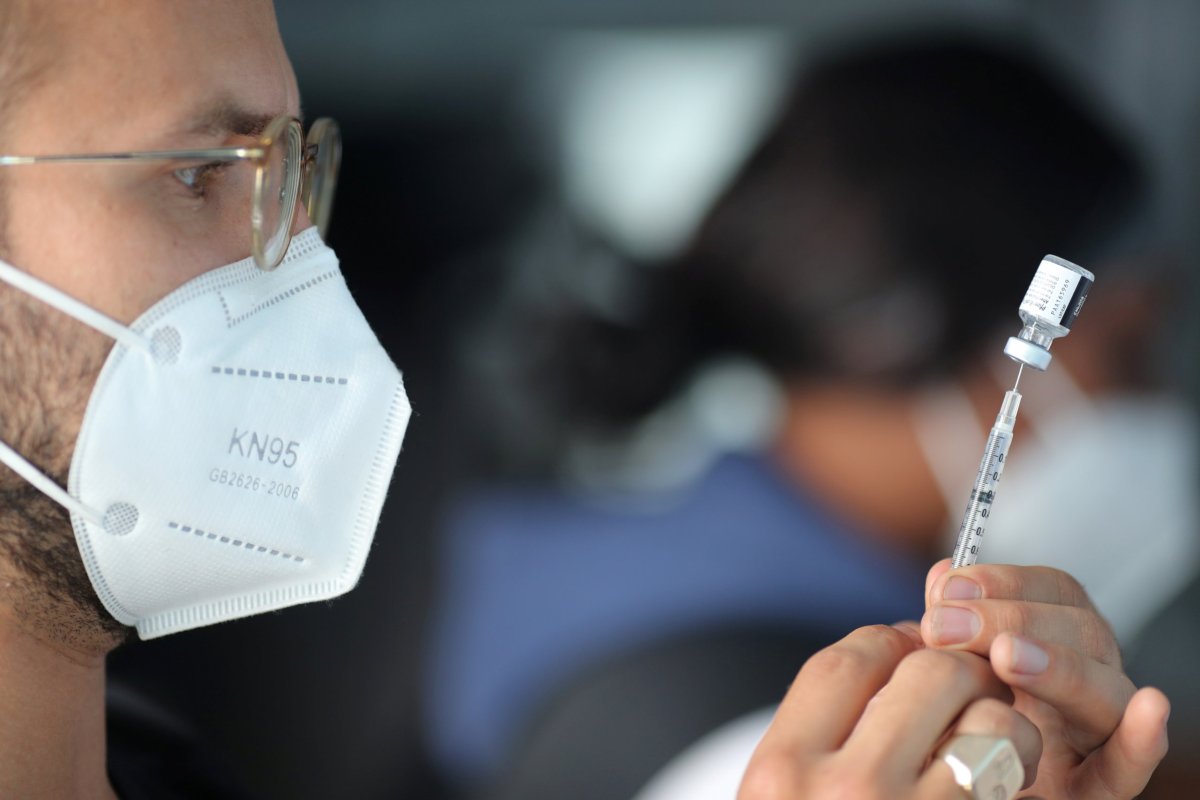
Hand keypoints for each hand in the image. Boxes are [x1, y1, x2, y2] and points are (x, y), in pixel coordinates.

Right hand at [738, 623, 1040, 798]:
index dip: (889, 640)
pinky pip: (1014, 767)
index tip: (910, 646)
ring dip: (999, 712)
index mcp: (782, 771)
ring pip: (986, 712)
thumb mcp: (782, 795)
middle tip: (969, 680)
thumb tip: (898, 641)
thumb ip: (818, 731)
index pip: (845, 662)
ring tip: (994, 734)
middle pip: (925, 671)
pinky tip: (1009, 775)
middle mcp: (844, 789)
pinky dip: (1020, 757)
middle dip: (957, 663)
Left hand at [922, 560, 1169, 798]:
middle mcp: (1086, 677)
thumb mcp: (953, 663)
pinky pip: (1126, 766)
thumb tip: (942, 579)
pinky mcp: (1093, 786)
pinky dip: (1139, 740)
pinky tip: (1148, 710)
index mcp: (1055, 636)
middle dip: (1012, 619)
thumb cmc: (962, 717)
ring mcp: (1095, 730)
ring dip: (1060, 668)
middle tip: (946, 627)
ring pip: (1106, 690)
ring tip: (1006, 657)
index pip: (1051, 591)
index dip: (1003, 583)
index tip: (947, 592)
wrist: (968, 776)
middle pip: (1081, 631)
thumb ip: (953, 623)